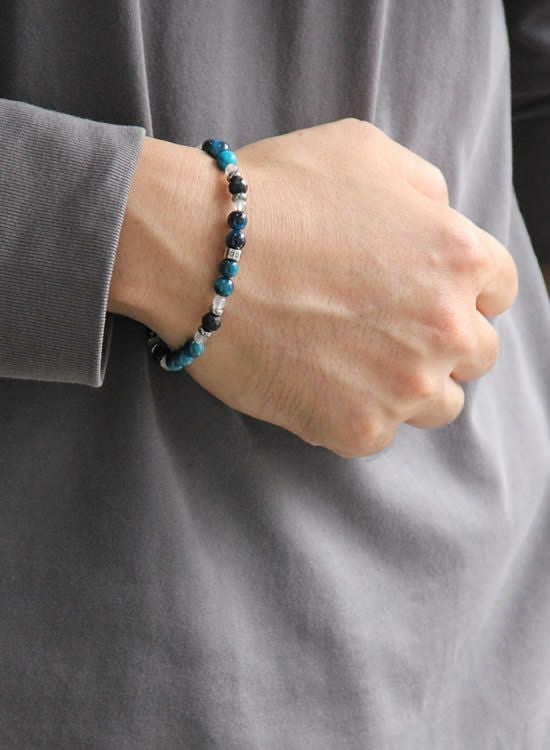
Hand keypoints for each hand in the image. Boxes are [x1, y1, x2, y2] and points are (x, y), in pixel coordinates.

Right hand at [115, 119, 518, 458]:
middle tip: (388, 330)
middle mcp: (446, 328)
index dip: (462, 290)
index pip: (498, 290)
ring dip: (409, 386)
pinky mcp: (356, 429)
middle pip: (477, 354)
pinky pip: (378, 433)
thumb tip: (439, 220)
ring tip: (357, 363)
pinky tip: (318, 381)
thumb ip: (423, 191)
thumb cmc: (276, 193)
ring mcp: (403, 386)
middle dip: (442, 341)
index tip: (426, 294)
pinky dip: (355, 412)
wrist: (197, 250)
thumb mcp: (365, 152)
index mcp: (458, 258)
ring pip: (438, 404)